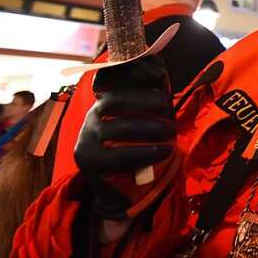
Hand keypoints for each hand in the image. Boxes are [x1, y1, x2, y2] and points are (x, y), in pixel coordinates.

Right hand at [75, 53, 175, 220]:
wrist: (120, 185)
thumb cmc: (139, 143)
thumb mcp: (147, 115)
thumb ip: (151, 94)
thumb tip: (160, 71)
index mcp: (105, 96)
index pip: (113, 75)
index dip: (136, 73)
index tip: (161, 78)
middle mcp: (92, 112)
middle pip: (116, 100)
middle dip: (149, 102)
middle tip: (171, 114)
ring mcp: (86, 136)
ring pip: (118, 126)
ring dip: (150, 128)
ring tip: (170, 133)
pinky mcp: (88, 160)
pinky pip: (117, 155)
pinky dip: (145, 152)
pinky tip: (163, 151)